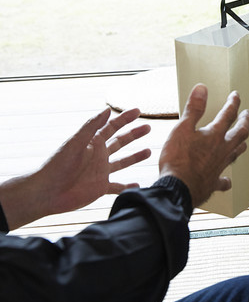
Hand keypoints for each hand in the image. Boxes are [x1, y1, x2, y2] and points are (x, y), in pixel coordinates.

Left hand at [0, 107, 151, 230]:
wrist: (46, 192)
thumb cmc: (57, 166)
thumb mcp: (75, 143)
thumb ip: (91, 126)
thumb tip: (107, 109)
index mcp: (93, 143)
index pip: (112, 127)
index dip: (125, 118)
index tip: (138, 110)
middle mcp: (98, 156)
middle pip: (120, 142)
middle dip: (134, 134)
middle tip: (148, 127)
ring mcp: (100, 172)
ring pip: (122, 162)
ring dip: (134, 157)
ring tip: (149, 151)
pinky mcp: (100, 188)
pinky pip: (118, 186)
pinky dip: (128, 186)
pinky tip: (138, 185)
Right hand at [158, 84, 248, 207]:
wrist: (178, 189)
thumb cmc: (178, 159)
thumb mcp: (182, 128)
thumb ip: (194, 109)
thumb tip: (202, 88)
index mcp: (215, 135)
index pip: (228, 114)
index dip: (233, 103)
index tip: (236, 96)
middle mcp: (222, 150)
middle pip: (240, 133)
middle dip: (245, 121)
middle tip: (247, 114)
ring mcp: (220, 166)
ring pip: (236, 153)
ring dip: (241, 144)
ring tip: (244, 140)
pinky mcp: (214, 182)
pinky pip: (223, 180)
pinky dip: (226, 179)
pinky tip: (227, 180)